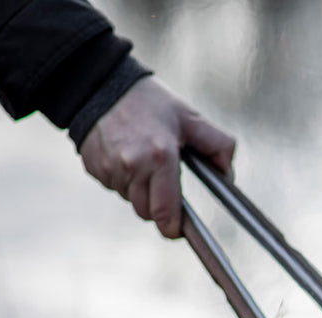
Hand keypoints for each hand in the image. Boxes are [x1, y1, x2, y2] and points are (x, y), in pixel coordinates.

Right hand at [79, 77, 235, 238]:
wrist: (100, 83)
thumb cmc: (149, 101)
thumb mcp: (190, 118)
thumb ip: (219, 146)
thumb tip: (228, 177)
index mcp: (160, 157)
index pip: (165, 211)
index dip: (173, 227)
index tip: (178, 229)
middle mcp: (132, 166)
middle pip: (147, 212)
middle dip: (158, 207)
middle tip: (165, 184)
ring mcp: (109, 168)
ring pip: (130, 201)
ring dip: (140, 191)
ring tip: (145, 162)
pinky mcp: (93, 167)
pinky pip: (113, 187)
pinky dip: (122, 180)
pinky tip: (126, 156)